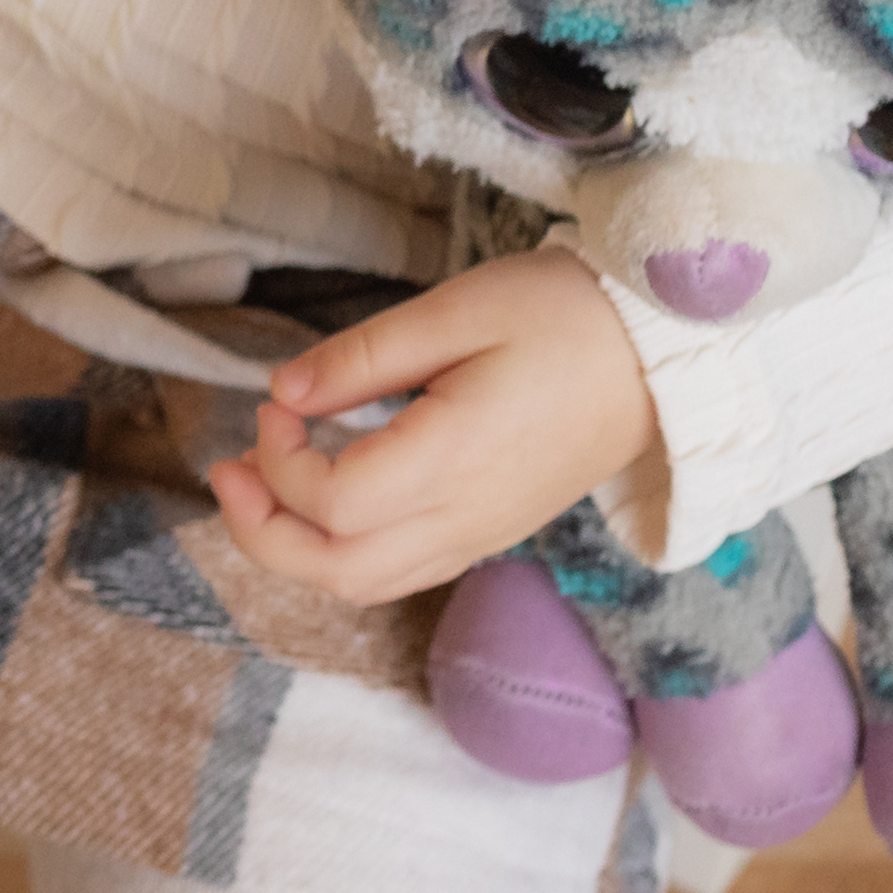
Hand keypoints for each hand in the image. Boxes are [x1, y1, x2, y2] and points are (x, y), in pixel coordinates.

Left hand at [204, 246, 658, 607]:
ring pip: (366, 583)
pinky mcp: (490, 531)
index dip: (279, 460)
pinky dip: (342, 551)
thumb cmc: (566, 317)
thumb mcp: (458, 309)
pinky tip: (321, 499)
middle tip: (227, 466)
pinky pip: (401, 571)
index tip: (277, 402)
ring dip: (295, 548)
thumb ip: (363, 356)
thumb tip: (284, 390)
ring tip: (257, 484)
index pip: (333, 504)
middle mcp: (469, 516)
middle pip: (338, 570)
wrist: (666, 356)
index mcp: (458, 460)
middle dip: (261, 529)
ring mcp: (483, 534)